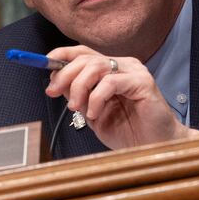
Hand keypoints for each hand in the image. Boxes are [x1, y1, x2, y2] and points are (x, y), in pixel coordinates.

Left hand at [45, 45, 198, 149]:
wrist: (154, 147)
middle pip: (86, 58)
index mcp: (112, 70)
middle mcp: (123, 66)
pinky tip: (95, 113)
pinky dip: (96, 98)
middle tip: (53, 92)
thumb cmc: (129, 131)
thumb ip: (79, 96)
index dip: (61, 55)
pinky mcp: (143, 82)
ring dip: (79, 88)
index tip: (44, 65)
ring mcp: (134, 72)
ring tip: (78, 108)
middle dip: (64, 74)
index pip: (83, 52)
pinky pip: (111, 82)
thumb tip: (57, 82)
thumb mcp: (93, 113)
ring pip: (97, 66)